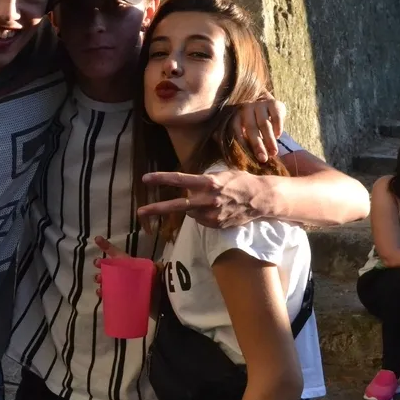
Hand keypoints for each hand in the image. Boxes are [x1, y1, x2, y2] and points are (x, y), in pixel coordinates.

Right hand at [93, 236, 162, 297]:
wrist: (156, 299)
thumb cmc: (152, 282)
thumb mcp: (152, 273)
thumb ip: (153, 268)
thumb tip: (156, 266)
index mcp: (128, 263)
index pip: (115, 253)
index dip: (106, 245)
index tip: (97, 239)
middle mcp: (123, 273)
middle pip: (109, 267)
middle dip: (100, 264)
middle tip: (97, 264)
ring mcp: (121, 285)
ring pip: (107, 280)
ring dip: (100, 279)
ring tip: (99, 281)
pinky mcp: (120, 296)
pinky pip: (108, 293)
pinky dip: (103, 293)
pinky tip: (100, 292)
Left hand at [135, 170, 262, 227]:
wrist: (260, 199)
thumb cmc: (240, 181)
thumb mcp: (220, 174)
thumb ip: (203, 181)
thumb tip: (188, 188)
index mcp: (208, 183)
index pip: (180, 180)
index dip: (161, 179)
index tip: (145, 179)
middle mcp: (208, 199)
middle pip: (177, 206)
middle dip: (156, 209)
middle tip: (139, 212)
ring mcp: (212, 215)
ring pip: (191, 213)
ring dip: (193, 208)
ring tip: (211, 201)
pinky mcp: (216, 225)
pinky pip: (201, 220)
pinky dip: (203, 215)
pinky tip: (216, 209)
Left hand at [229, 95, 285, 162]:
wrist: (264, 104)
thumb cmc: (250, 121)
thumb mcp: (240, 127)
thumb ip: (233, 135)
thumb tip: (223, 144)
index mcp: (235, 115)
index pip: (235, 129)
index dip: (241, 143)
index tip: (246, 158)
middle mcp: (246, 108)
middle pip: (251, 128)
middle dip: (257, 145)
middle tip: (263, 159)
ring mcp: (260, 104)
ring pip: (264, 124)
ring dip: (269, 139)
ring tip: (273, 152)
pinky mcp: (274, 103)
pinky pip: (276, 117)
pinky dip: (278, 128)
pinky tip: (278, 136)